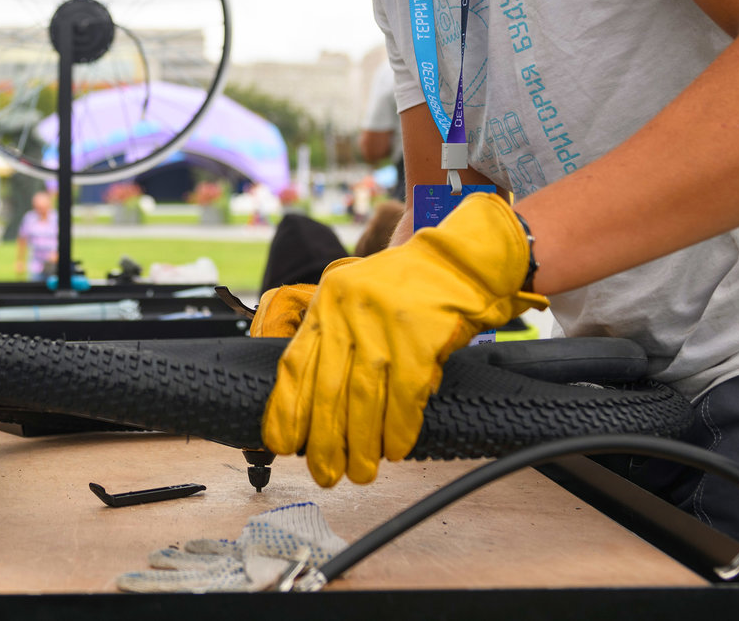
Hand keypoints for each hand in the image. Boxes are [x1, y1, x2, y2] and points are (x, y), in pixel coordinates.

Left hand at [262, 192, 546, 486]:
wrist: (458, 264)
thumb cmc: (405, 290)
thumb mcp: (353, 301)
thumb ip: (332, 340)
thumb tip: (313, 407)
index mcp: (327, 304)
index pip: (295, 365)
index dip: (286, 411)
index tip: (281, 445)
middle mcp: (349, 313)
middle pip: (328, 389)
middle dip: (324, 441)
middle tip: (325, 474)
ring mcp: (385, 325)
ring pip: (364, 398)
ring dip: (361, 444)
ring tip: (360, 472)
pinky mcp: (420, 338)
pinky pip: (404, 395)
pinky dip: (399, 428)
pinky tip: (396, 450)